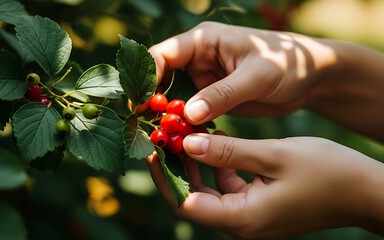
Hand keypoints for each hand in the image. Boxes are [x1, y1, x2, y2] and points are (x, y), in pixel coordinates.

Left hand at [147, 134, 383, 238]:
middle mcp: (241, 223)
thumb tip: (187, 143)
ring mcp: (250, 215)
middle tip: (165, 137)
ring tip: (187, 132)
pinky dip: (218, 165)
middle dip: (176, 167)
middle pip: (193, 198)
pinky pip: (227, 186)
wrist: (366, 191)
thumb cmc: (327, 173)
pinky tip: (216, 139)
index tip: (152, 150)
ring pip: (209, 190)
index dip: (165, 177)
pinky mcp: (259, 204)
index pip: (186, 204)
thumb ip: (228, 152)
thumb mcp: (274, 156)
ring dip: (196, 163)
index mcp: (242, 219)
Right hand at [149, 21, 383, 140]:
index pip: (162, 55)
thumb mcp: (257, 76)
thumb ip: (223, 94)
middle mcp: (197, 59)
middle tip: (144, 127)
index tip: (141, 106)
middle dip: (151, 102)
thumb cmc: (287, 64)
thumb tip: (188, 115)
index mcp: (203, 41)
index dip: (147, 78)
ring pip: (171, 98)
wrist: (309, 78)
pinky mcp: (210, 99)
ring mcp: (202, 80)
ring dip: (165, 117)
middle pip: (160, 78)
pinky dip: (181, 126)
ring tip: (159, 138)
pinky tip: (179, 141)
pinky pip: (187, 112)